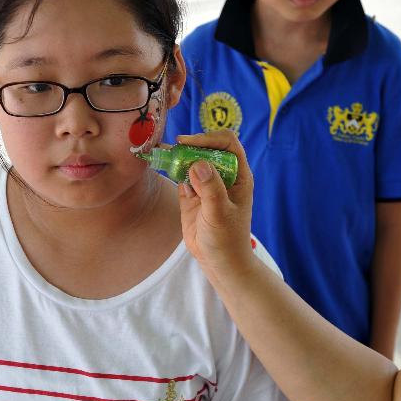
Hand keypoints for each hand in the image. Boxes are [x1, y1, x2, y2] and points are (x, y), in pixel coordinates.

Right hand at [176, 131, 256, 282]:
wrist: (219, 262)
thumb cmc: (227, 239)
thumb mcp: (220, 213)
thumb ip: (210, 188)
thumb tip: (198, 163)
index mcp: (238, 175)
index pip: (227, 144)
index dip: (209, 138)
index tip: (189, 143)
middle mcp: (223, 175)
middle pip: (207, 148)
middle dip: (190, 145)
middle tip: (172, 148)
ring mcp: (206, 184)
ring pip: (192, 160)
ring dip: (177, 155)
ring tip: (162, 152)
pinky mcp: (191, 195)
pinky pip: (180, 175)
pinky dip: (171, 169)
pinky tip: (162, 165)